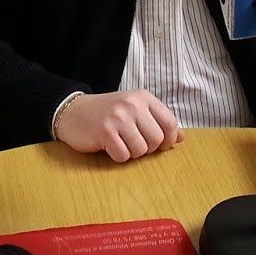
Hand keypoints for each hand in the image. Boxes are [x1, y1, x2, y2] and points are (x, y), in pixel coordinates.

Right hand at [53, 90, 183, 161]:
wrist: (73, 111)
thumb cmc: (108, 114)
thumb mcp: (135, 112)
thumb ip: (158, 122)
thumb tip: (182, 137)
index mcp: (143, 97)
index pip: (170, 123)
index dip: (168, 139)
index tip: (157, 144)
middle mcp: (132, 104)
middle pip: (156, 139)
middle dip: (147, 149)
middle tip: (133, 143)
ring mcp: (118, 117)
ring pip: (140, 150)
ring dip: (131, 153)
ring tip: (120, 143)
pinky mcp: (105, 131)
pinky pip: (123, 156)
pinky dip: (117, 156)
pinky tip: (109, 146)